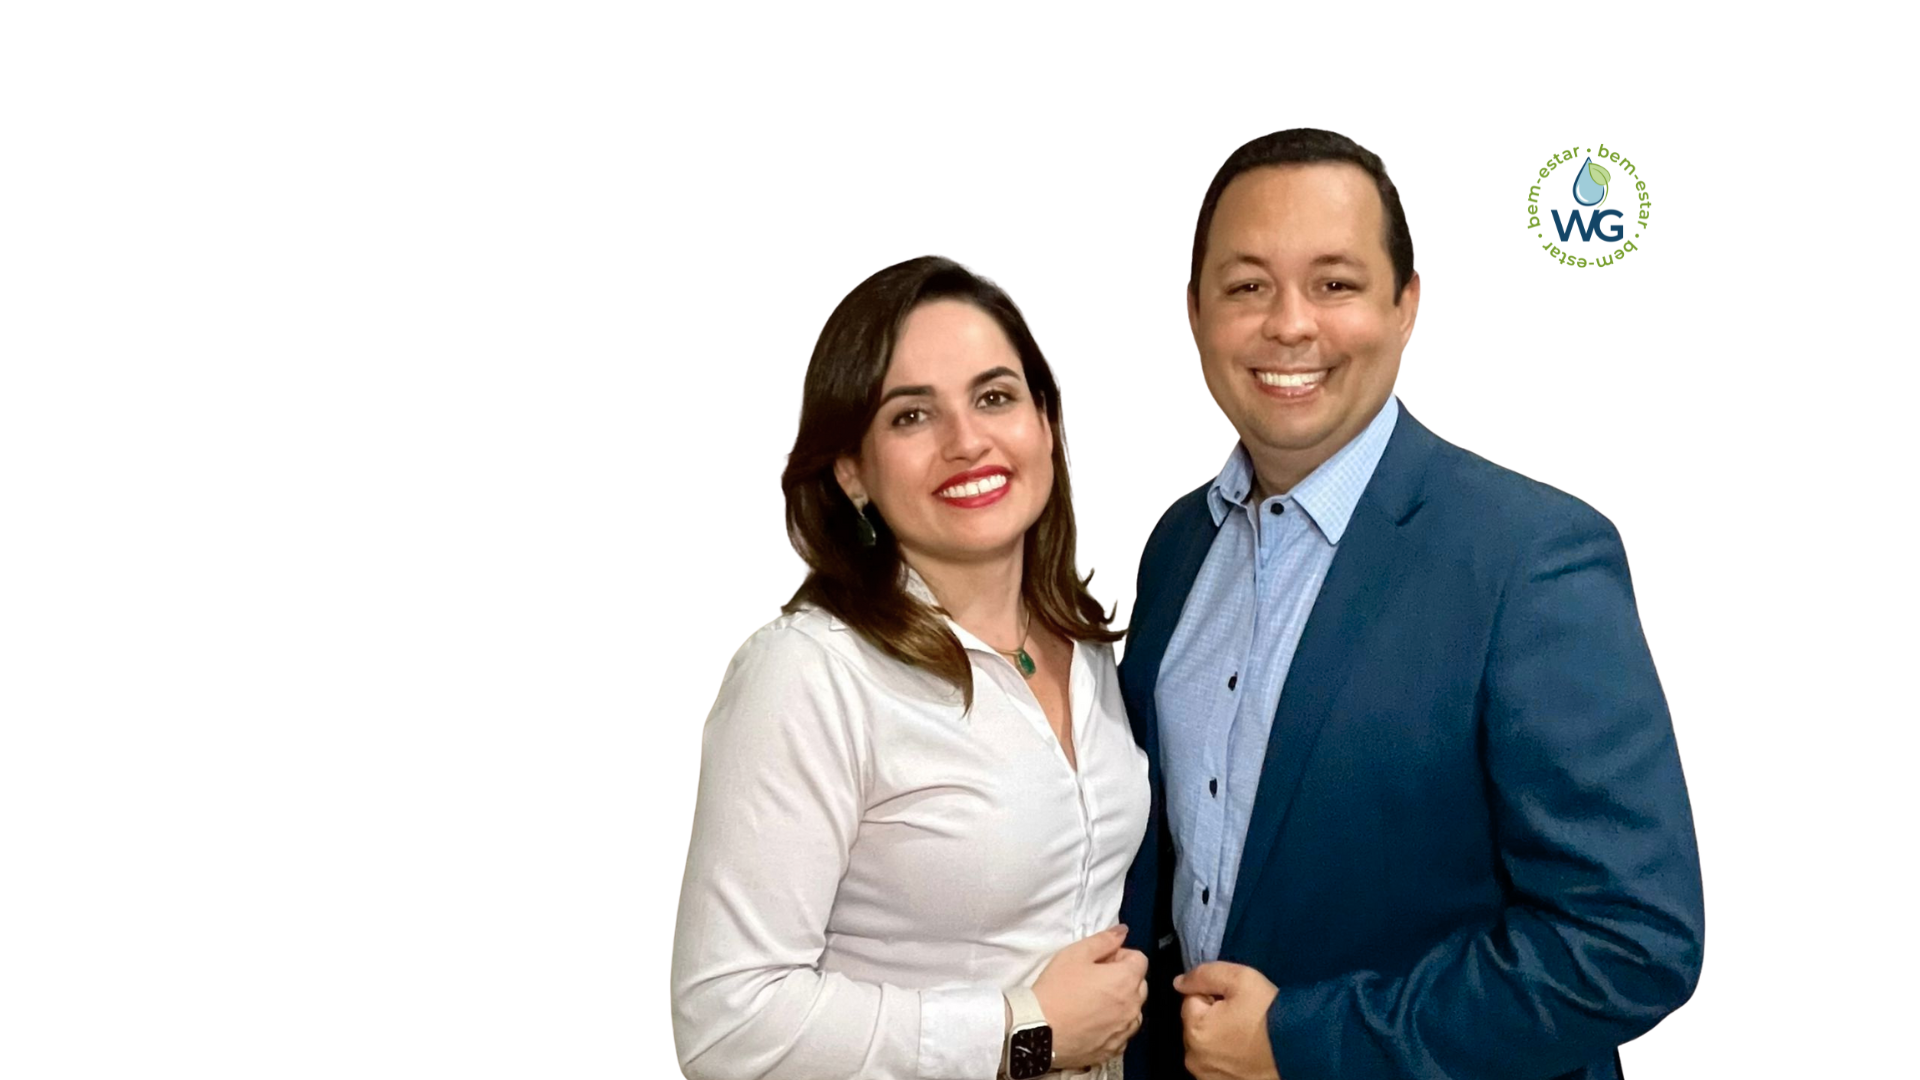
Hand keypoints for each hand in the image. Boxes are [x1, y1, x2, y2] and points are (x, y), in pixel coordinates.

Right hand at [1030, 924, 1147, 1069]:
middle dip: (1123, 978)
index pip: (1139, 960)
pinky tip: (1092, 1023)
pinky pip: (1122, 1032)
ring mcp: (1125, 1031)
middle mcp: (1133, 1007)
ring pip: (1133, 1010)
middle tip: (1094, 980)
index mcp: (1126, 980)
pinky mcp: (1114, 1050)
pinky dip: (1113, 1026)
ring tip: (1093, 1003)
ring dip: (1121, 1003)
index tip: (1100, 961)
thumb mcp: (1075, 954)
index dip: (1119, 955)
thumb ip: (1104, 940)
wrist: (1038, 1032)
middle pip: (1139, 984)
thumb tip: (1122, 931)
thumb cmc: (1056, 990)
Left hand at [1173, 961, 1280, 1079]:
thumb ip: (1205, 975)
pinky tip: (1248, 1052)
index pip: (1192, 999)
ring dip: (1221, 1038)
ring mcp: (1207, 1076)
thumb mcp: (1241, 979)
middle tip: (1245, 1017)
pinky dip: (1228, 1057)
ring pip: (1207, 1045)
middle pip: (1198, 1024)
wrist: (1302, 1051)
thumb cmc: (1271, 1015)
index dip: (1214, 995)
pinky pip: (1218, 1063)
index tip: (1236, 1001)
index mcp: (1194, 1030)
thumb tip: (1179, 982)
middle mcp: (1194, 1058)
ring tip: (1249, 1036)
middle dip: (1215, 1017)